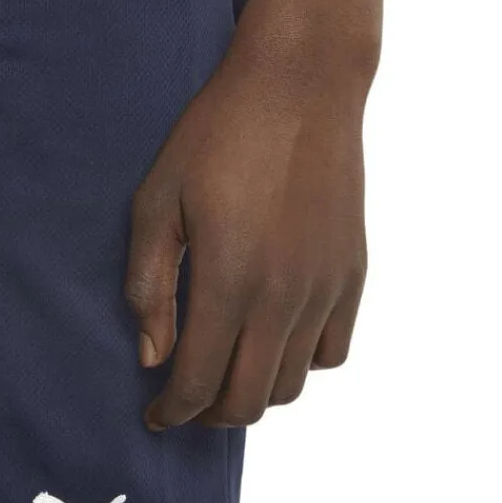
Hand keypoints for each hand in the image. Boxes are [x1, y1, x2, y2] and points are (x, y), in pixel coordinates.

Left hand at [125, 0, 371, 429]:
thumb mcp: (156, 203)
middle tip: (184, 400)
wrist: (298, 87)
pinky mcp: (353, 274)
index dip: (172, 412)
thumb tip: (152, 357)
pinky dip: (300, 363)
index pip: (197, 383)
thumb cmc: (215, 138)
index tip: (154, 416)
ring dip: (253, 392)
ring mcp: (325, 288)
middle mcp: (284, 298)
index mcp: (228, 282)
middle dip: (208, 414)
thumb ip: (148, 286)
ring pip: (293, 385)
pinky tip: (273, 339)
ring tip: (225, 370)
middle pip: (249, 400)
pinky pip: (333, 351)